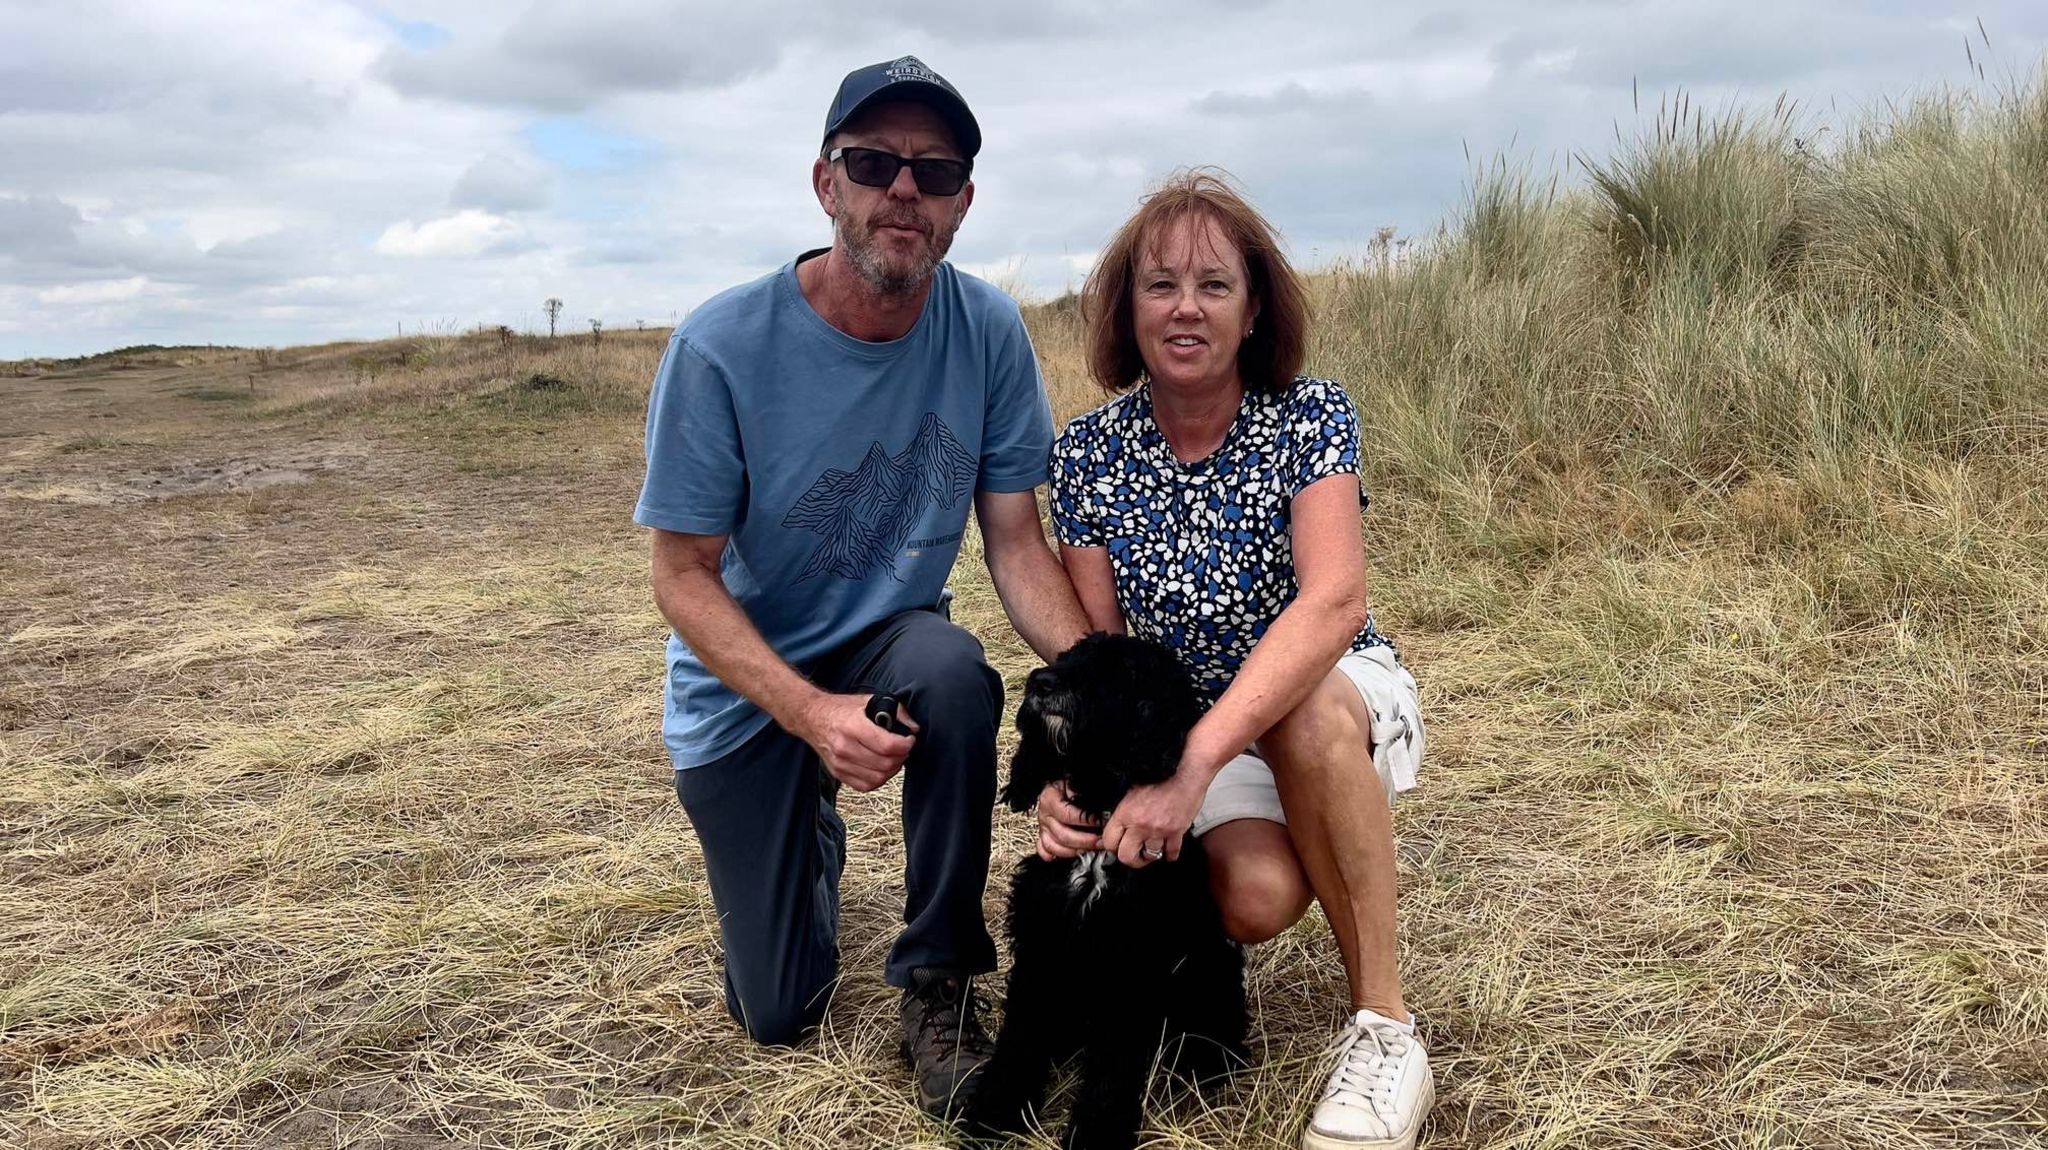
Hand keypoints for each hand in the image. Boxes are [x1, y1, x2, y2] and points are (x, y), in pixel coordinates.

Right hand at [793, 693, 917, 792]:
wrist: (812, 718)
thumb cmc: (841, 709)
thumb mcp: (868, 700)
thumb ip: (895, 711)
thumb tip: (913, 728)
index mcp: (853, 726)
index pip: (888, 746)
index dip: (906, 745)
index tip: (909, 739)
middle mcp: (844, 747)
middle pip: (886, 764)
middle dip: (901, 757)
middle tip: (903, 748)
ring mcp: (840, 763)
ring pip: (878, 778)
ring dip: (892, 770)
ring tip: (893, 758)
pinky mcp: (838, 774)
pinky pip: (866, 785)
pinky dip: (879, 779)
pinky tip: (880, 767)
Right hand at [1035, 782, 1102, 860]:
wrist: (1058, 786)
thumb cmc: (1069, 784)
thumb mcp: (1076, 783)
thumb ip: (1086, 795)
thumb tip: (1102, 809)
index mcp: (1050, 799)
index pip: (1067, 815)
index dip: (1085, 821)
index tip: (1101, 822)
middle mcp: (1044, 815)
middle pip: (1062, 835)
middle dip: (1085, 841)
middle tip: (1101, 841)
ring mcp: (1042, 827)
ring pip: (1055, 846)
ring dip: (1076, 851)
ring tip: (1093, 849)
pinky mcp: (1042, 836)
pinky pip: (1045, 851)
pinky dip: (1058, 855)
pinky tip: (1072, 854)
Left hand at [1099, 772, 1205, 868]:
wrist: (1184, 774)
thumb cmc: (1160, 777)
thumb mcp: (1131, 789)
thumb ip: (1122, 809)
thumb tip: (1113, 822)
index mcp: (1126, 813)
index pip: (1109, 842)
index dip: (1111, 846)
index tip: (1115, 845)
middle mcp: (1140, 824)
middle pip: (1126, 856)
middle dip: (1129, 857)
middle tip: (1132, 854)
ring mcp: (1158, 831)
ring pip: (1150, 857)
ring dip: (1150, 854)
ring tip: (1150, 848)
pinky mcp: (1176, 833)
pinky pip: (1171, 853)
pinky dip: (1169, 854)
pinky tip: (1167, 849)